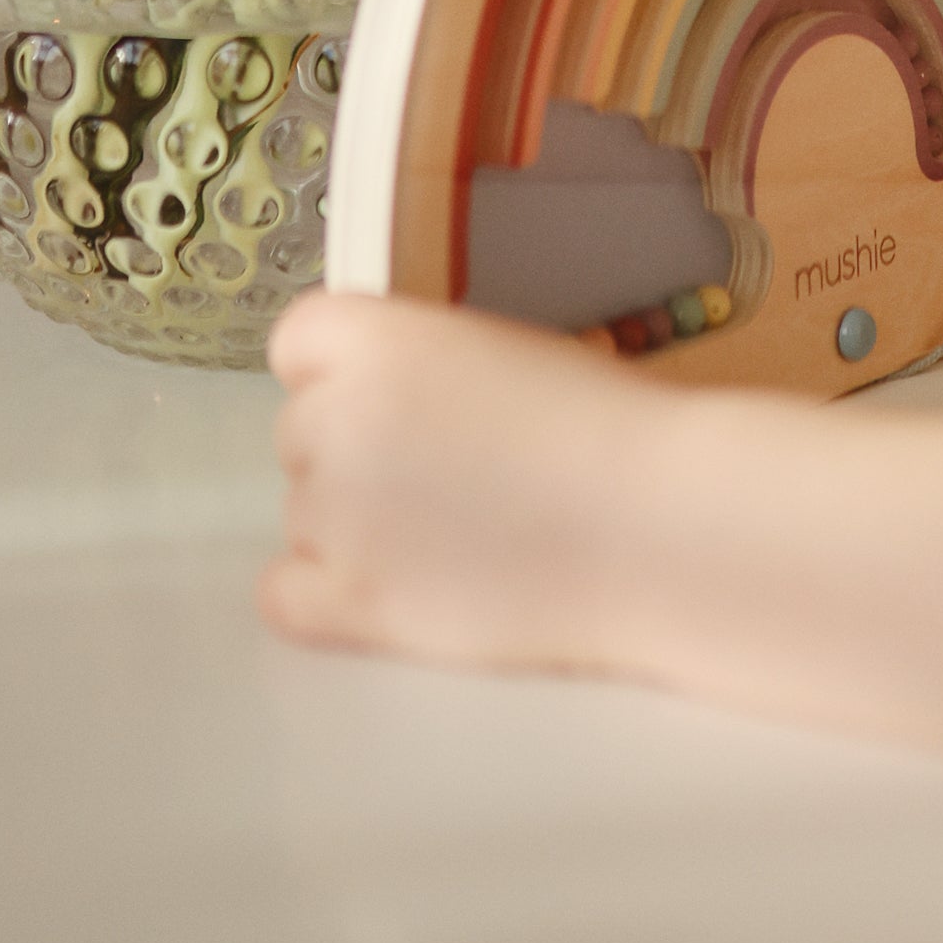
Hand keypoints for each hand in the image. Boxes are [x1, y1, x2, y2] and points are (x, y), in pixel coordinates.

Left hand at [263, 289, 684, 679]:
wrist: (657, 524)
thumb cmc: (609, 430)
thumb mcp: (505, 349)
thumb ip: (421, 364)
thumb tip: (389, 403)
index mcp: (382, 341)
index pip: (301, 340)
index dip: (345, 367)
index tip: (400, 393)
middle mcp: (338, 421)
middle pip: (302, 428)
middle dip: (358, 448)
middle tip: (450, 470)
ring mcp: (334, 518)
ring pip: (304, 511)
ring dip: (356, 521)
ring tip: (457, 531)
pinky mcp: (349, 602)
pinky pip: (285, 593)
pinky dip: (328, 591)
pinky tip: (403, 580)